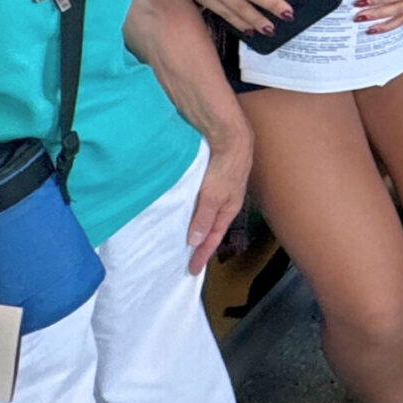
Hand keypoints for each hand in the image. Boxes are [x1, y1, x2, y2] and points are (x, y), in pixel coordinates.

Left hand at [186, 128, 251, 273]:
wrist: (225, 131)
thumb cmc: (225, 164)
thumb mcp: (214, 195)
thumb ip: (203, 217)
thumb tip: (195, 241)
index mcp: (229, 206)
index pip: (214, 236)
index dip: (203, 254)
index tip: (191, 271)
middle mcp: (222, 197)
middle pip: (208, 224)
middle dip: (197, 240)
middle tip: (182, 256)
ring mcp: (213, 184)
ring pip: (200, 209)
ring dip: (189, 222)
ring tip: (175, 234)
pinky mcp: (202, 172)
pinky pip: (192, 194)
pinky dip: (184, 204)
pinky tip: (173, 206)